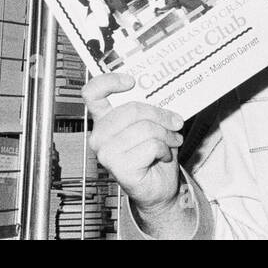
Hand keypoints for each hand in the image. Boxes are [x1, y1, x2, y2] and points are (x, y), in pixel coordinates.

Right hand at [82, 72, 183, 212]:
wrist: (158, 186)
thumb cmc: (154, 152)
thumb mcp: (153, 123)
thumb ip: (151, 106)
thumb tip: (165, 91)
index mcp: (104, 119)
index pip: (92, 93)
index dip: (109, 82)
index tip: (131, 81)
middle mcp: (100, 135)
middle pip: (131, 109)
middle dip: (160, 114)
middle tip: (175, 122)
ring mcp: (106, 152)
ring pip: (145, 128)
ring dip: (166, 134)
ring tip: (172, 141)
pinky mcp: (118, 167)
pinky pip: (150, 146)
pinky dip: (164, 149)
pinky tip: (163, 155)